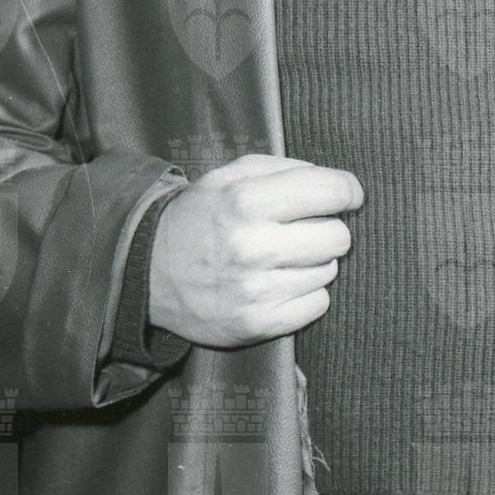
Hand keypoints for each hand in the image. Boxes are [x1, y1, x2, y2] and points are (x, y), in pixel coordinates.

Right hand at [148, 154, 362, 348]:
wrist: (147, 271)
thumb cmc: (199, 216)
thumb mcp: (230, 176)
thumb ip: (286, 169)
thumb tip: (341, 186)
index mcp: (246, 202)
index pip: (331, 191)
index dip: (347, 190)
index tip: (345, 195)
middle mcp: (253, 247)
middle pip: (338, 236)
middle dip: (327, 227)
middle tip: (304, 228)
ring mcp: (256, 291)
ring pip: (329, 271)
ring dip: (314, 261)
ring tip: (282, 257)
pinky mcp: (257, 325)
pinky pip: (318, 304)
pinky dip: (307, 292)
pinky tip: (280, 282)